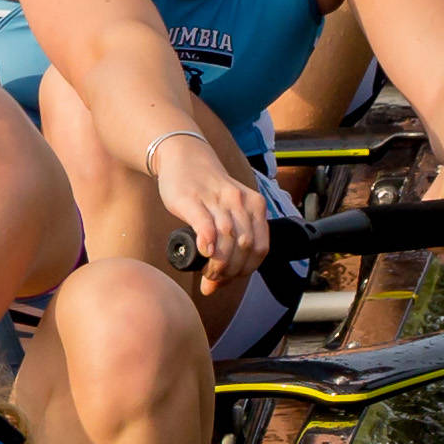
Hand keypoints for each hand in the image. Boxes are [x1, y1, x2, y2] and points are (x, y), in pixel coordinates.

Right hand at [149, 124, 274, 295]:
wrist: (183, 155)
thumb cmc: (205, 190)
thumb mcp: (226, 211)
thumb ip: (226, 246)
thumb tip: (212, 288)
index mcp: (254, 205)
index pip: (260, 248)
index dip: (246, 270)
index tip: (230, 278)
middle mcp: (240, 201)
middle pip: (245, 246)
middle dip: (231, 270)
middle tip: (214, 278)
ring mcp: (216, 199)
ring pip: (228, 238)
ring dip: (219, 264)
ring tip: (207, 273)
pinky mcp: (192, 199)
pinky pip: (205, 224)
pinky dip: (208, 242)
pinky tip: (203, 253)